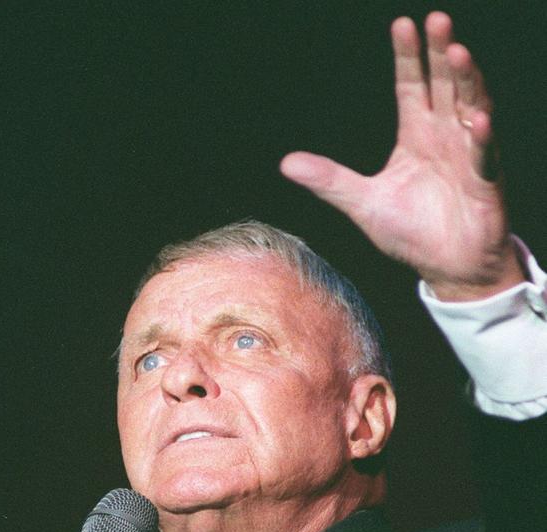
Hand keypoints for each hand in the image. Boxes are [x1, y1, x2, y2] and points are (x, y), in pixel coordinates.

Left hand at [280, 12, 524, 301]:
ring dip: (466, 82)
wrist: (445, 267)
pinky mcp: (486, 182)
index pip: (411, 87)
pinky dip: (482, 139)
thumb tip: (286, 163)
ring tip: (458, 52)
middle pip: (443, 86)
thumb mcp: (363, 203)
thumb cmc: (410, 233)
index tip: (402, 24)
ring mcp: (468, 157)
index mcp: (415, 137)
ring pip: (470, 109)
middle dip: (440, 53)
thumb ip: (330, 180)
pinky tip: (477, 120)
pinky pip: (486, 156)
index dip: (408, 57)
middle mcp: (444, 138)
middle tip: (437, 20)